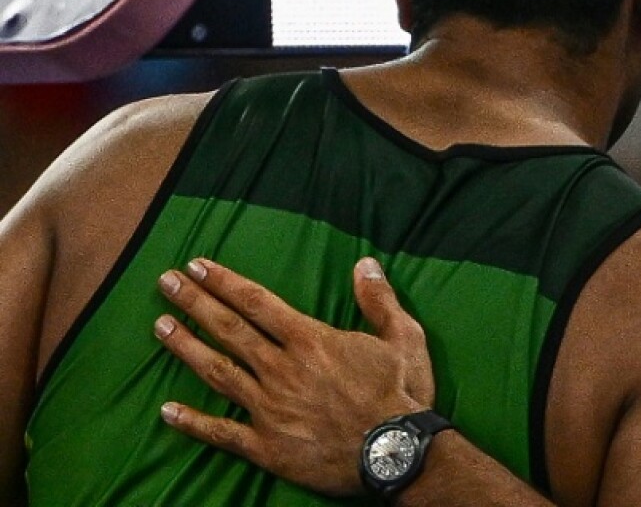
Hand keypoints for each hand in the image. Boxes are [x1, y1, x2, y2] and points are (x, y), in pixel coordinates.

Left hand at [153, 256, 435, 496]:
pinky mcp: (266, 447)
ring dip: (186, 347)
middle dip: (195, 303)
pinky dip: (193, 421)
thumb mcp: (404, 337)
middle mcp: (282, 369)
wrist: (394, 453)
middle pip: (229, 330)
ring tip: (159, 326)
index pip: (257, 303)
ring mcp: (269, 408)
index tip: (198, 265)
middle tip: (166, 282)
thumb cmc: (401, 394)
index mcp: (311, 340)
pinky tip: (167, 411)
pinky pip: (222, 432)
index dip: (224, 282)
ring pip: (218, 372)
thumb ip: (380, 300)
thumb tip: (365, 264)